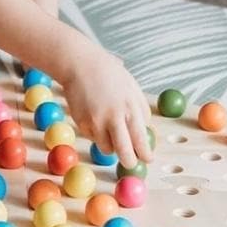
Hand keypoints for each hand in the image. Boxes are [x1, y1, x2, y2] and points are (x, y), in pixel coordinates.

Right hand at [59, 44, 152, 168]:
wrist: (79, 64)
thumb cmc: (108, 73)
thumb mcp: (132, 87)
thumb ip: (140, 109)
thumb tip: (145, 131)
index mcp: (130, 108)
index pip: (141, 140)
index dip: (145, 154)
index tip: (147, 159)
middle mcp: (114, 117)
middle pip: (125, 152)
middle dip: (129, 161)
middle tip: (130, 162)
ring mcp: (96, 122)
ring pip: (107, 149)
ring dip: (111, 145)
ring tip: (109, 129)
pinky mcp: (82, 123)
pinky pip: (92, 137)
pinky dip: (96, 133)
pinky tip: (95, 116)